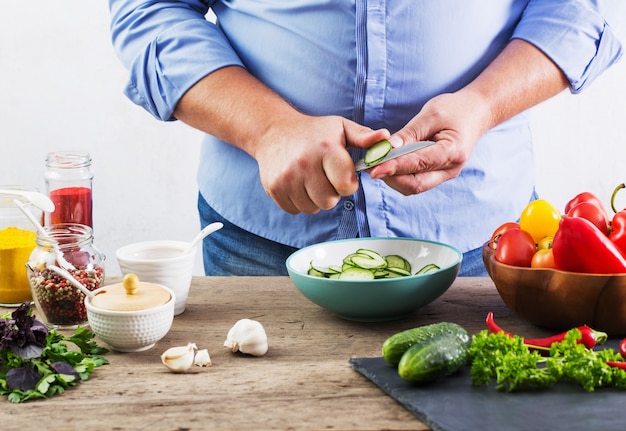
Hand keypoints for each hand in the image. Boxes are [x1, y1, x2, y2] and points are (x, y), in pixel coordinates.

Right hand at [253, 114, 388, 213]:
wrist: (273, 131)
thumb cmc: (313, 132)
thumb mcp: (341, 128)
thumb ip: (365, 137)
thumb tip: (387, 139)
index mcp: (325, 149)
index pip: (347, 186)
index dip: (348, 183)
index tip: (342, 173)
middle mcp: (304, 164)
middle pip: (329, 201)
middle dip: (331, 192)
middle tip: (324, 176)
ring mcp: (286, 178)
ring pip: (312, 208)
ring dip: (315, 198)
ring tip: (310, 179)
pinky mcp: (273, 188)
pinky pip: (295, 210)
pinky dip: (299, 201)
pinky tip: (297, 184)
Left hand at [363, 90, 489, 194]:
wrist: (476, 112)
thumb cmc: (455, 110)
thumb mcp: (431, 114)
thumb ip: (409, 134)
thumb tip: (386, 149)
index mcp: (453, 152)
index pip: (418, 164)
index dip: (394, 167)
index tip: (374, 168)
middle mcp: (451, 169)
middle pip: (415, 184)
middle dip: (390, 178)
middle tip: (371, 167)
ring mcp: (445, 175)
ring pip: (413, 187)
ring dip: (393, 179)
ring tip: (377, 164)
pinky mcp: (437, 174)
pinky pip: (416, 181)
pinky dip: (399, 176)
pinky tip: (388, 165)